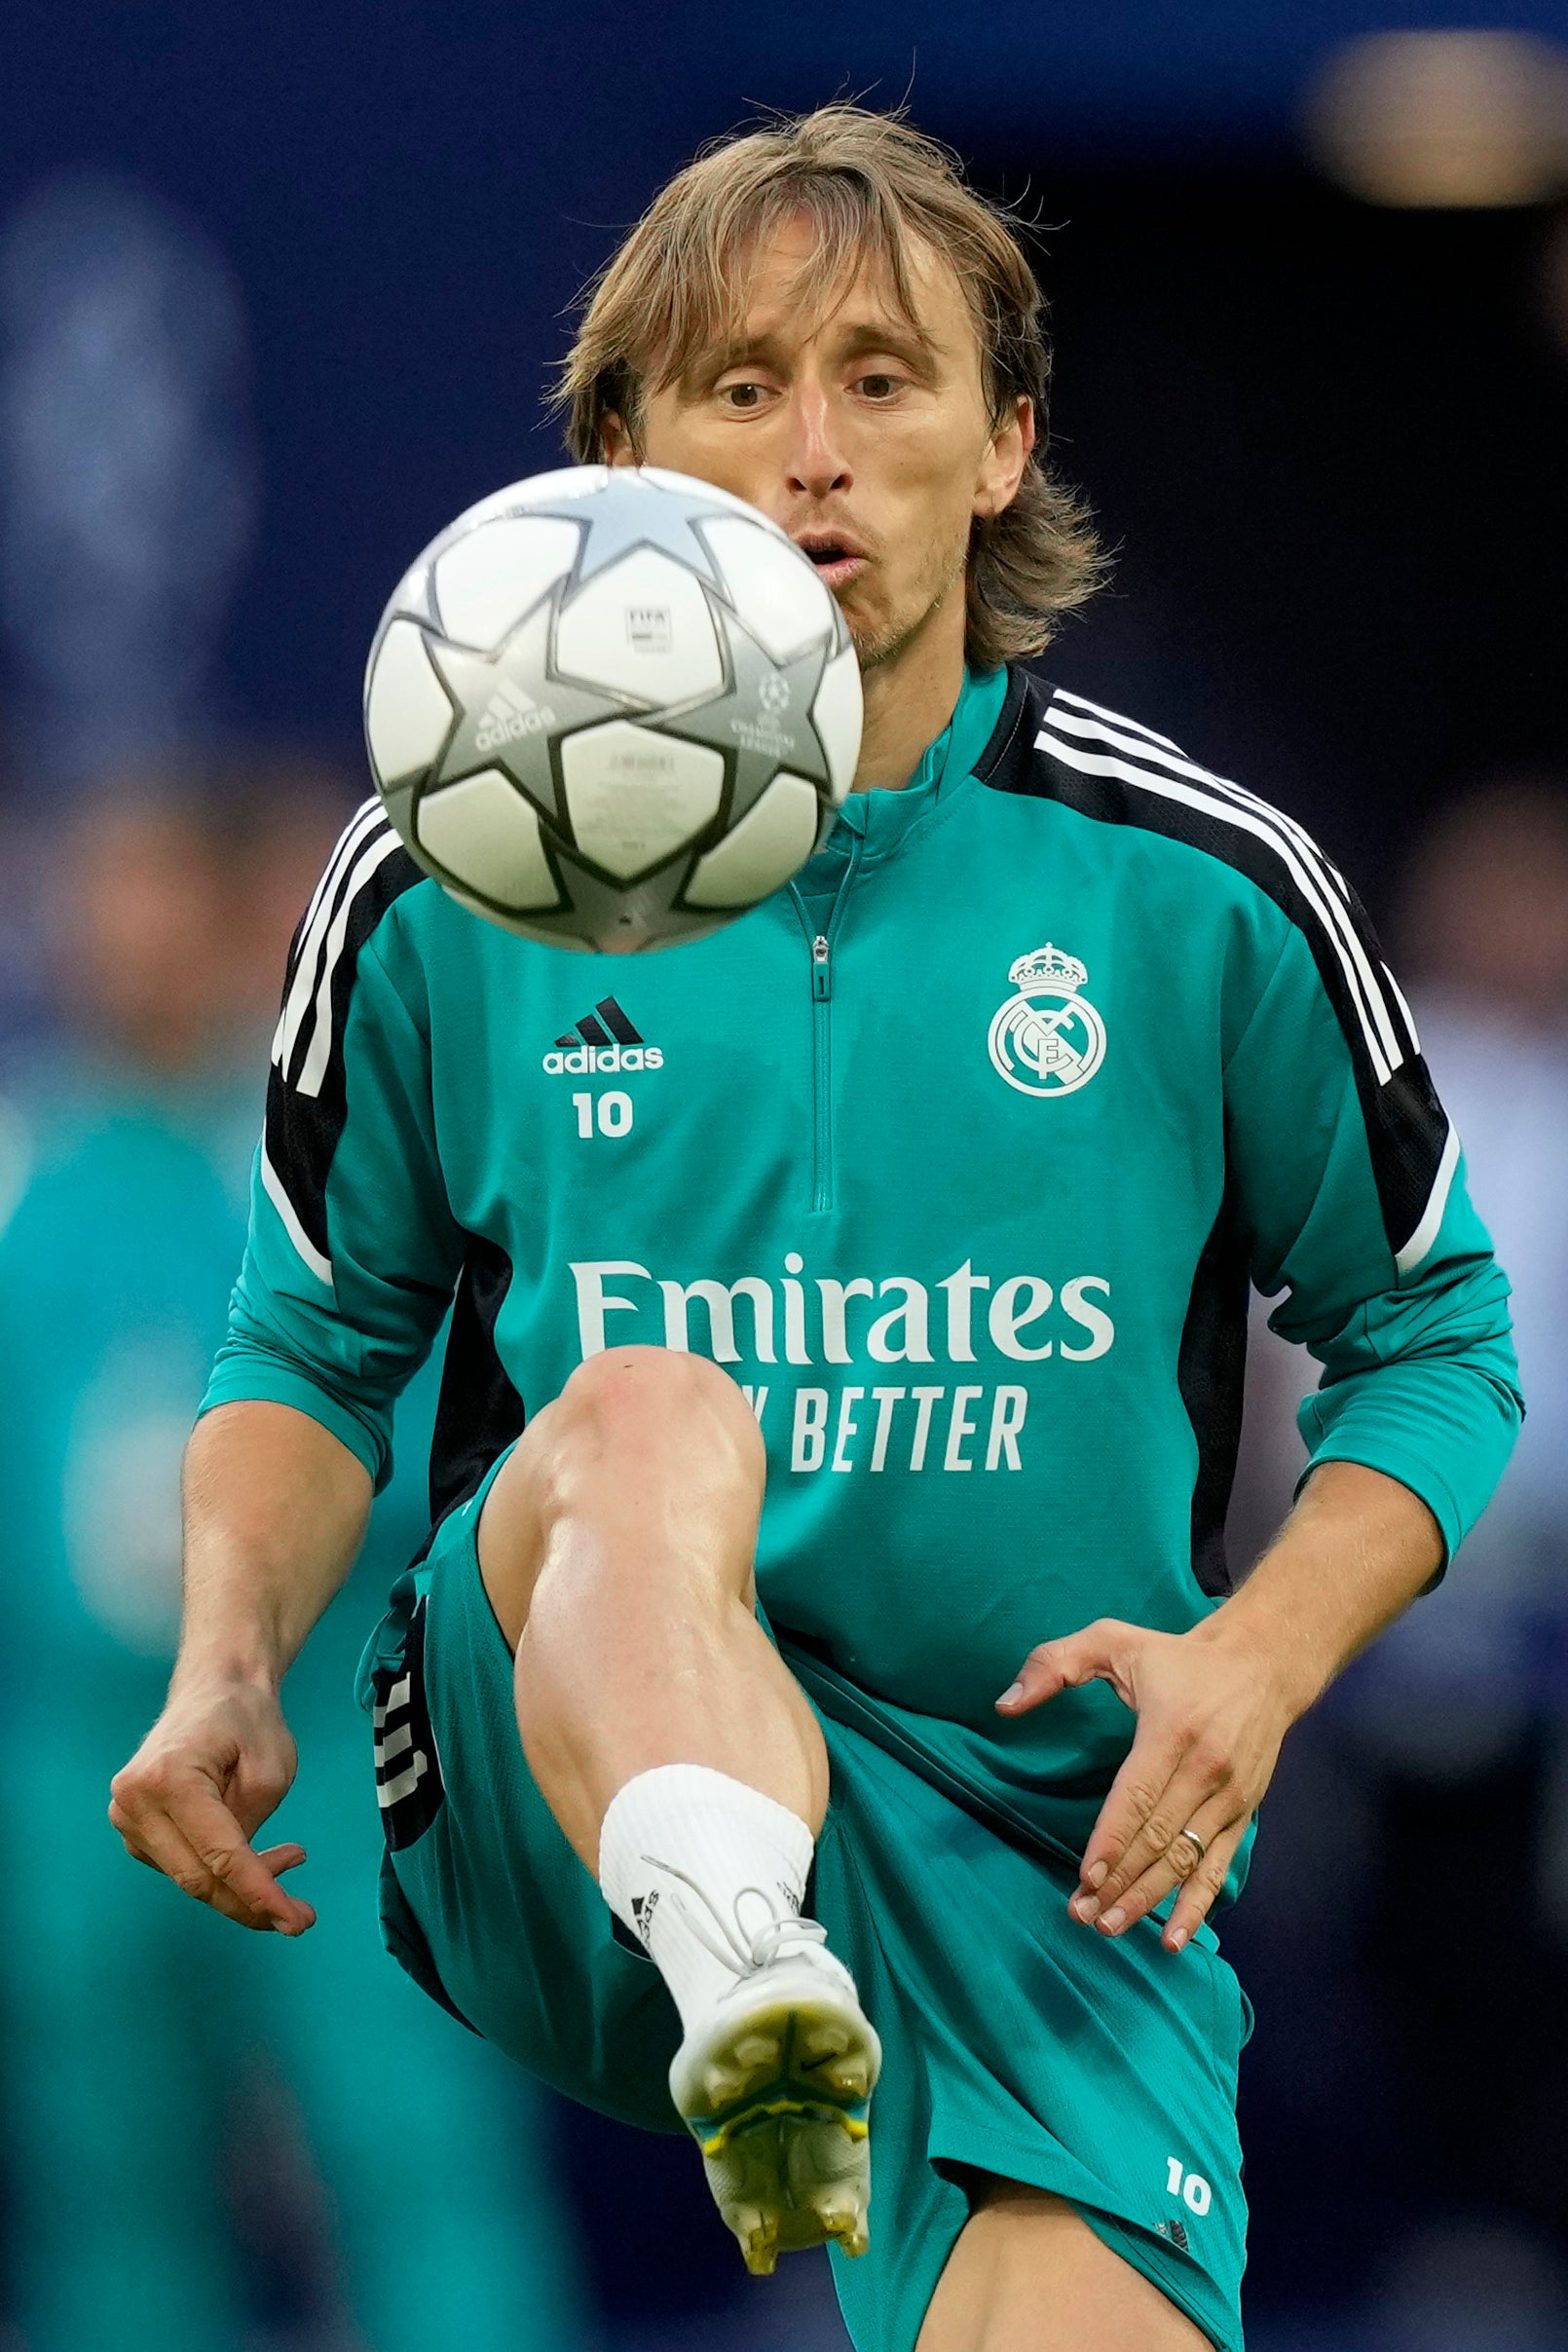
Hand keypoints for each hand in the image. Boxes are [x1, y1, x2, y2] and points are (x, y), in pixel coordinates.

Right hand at [109, 1678, 316, 1934]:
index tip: (296, 1922)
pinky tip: (255, 1855)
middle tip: (301, 1913)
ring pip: (189, 1878)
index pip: (219, 1856)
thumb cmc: (247, 1719)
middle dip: (251, 1901)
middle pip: (197, 1878)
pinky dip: (219, 1871)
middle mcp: (134, 1802)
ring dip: (240, 1884)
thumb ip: (252, 1829)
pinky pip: (182, 1865)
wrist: (214, 1686)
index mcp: (168, 1779)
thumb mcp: (271, 1773)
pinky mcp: (135, 1828)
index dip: (260, 1894)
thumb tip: (242, 1882)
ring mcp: (127, 1817)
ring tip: (290, 1857)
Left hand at [995, 1616, 1292, 1953]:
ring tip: (1109, 1927)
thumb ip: (1055, 1663)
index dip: (1112, 1840)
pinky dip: (1195, 1905)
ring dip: (1147, 1899)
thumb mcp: (1113, 1639)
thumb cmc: (1177, 1656)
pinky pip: (1217, 1867)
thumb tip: (1005, 1706)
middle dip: (1119, 1881)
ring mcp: (1229, 1797)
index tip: (1084, 1877)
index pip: (1138, 1795)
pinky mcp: (1244, 1813)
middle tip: (1082, 1915)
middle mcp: (1207, 1768)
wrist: (1264, 1664)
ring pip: (1184, 1859)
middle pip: (1158, 1837)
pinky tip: (1172, 1939)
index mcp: (1172, 1729)